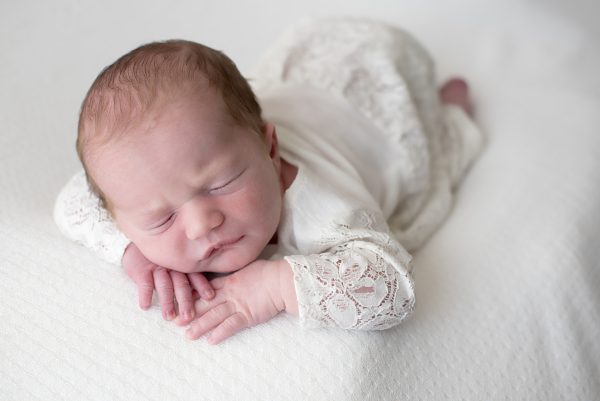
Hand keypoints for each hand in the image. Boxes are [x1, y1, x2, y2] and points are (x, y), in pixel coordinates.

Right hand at [121, 243, 214, 321]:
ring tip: (169, 316)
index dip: (202, 286)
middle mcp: (173, 267)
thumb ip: (191, 275)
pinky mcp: (142, 270)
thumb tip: (208, 295)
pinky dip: (145, 294)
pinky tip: (145, 306)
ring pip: (164, 285)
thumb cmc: (164, 259)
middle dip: (185, 301)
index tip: (210, 297)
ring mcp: (157, 268)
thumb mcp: (179, 264)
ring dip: (167, 301)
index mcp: (184, 266)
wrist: (141, 240)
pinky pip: (144, 282)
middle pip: (181, 284)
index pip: (195, 276)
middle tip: (188, 317)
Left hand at [177, 259, 296, 344]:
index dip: (192, 296)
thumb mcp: (249, 267)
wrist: (282, 280)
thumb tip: (232, 276)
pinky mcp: (247, 315)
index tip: (180, 301)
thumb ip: (238, 273)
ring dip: (200, 326)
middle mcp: (230, 293)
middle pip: (206, 304)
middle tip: (174, 321)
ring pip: (214, 316)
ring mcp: (238, 304)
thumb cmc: (269, 272)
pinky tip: (211, 340)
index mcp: (230, 280)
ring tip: (188, 335)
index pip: (207, 289)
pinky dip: (220, 333)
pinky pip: (231, 326)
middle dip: (190, 313)